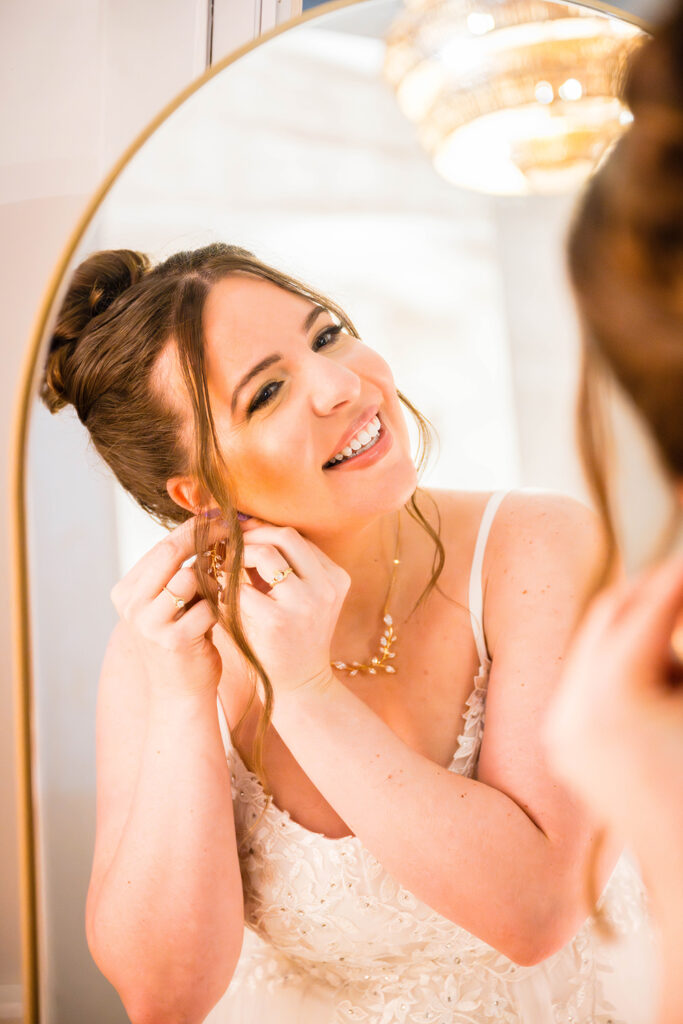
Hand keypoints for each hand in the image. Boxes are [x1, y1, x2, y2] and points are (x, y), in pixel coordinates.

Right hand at [110, 514, 229, 697]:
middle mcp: (131, 606)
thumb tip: (207, 523)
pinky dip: (220, 609)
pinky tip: (219, 620)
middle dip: (205, 538)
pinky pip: (208, 606)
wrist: (180, 693)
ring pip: (191, 577)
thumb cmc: (182, 639)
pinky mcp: (174, 640)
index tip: (219, 518)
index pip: (162, 547)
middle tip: (232, 529)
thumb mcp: (171, 603)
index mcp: (126, 592)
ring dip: (213, 582)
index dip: (193, 529)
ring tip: (217, 597)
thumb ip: (178, 571)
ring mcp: (149, 624)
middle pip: (171, 553)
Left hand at [237, 518, 350, 696]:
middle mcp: (326, 586)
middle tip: (228, 545)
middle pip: (284, 536)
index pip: (296, 537)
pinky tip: (219, 591)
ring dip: (237, 556)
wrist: (300, 686)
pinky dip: (226, 583)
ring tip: (223, 567)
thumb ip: (285, 567)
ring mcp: (304, 603)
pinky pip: (242, 586)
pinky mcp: (277, 620)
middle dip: (251, 536)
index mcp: (336, 577)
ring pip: (264, 554)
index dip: (264, 531)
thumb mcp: (304, 598)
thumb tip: (244, 527)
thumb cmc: (293, 637)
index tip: (241, 535)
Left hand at [543, 553, 682, 830]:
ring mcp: (564, 728)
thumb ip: (680, 640)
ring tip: (675, 624)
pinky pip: (590, 680)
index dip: (678, 578)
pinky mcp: (566, 745)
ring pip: (601, 644)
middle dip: (652, 591)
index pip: (650, 607)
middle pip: (611, 615)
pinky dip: (625, 663)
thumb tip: (675, 587)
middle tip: (679, 575)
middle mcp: (573, 706)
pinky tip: (659, 672)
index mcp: (615, 695)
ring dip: (640, 626)